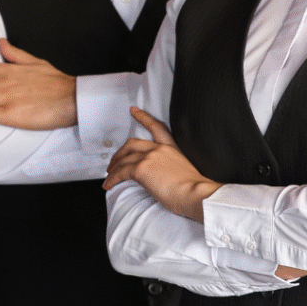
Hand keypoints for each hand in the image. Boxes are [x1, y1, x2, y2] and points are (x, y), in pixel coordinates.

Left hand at [103, 108, 220, 221]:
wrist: (197, 195)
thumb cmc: (196, 190)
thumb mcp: (186, 171)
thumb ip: (172, 168)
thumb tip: (164, 178)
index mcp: (171, 148)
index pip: (155, 126)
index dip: (143, 117)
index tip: (134, 110)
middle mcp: (159, 149)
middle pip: (132, 144)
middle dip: (120, 153)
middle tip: (114, 161)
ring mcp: (149, 157)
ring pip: (124, 159)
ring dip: (114, 167)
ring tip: (109, 176)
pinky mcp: (141, 169)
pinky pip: (120, 172)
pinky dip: (112, 179)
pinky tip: (108, 184)